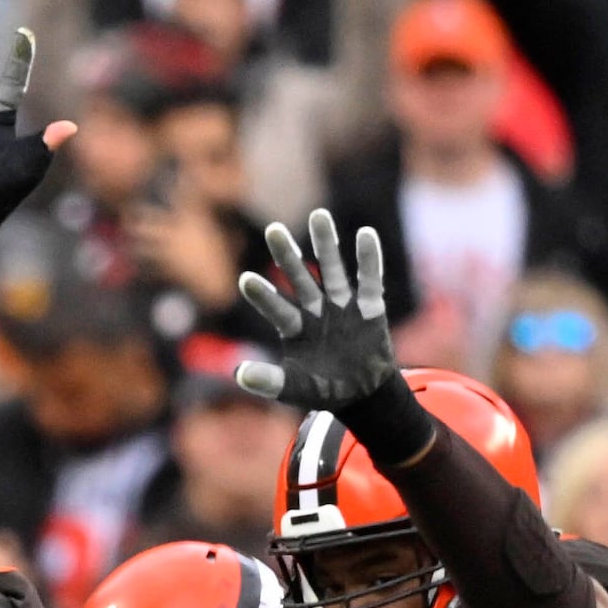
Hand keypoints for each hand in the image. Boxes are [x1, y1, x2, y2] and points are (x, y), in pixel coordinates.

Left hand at [235, 206, 403, 421]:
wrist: (361, 392)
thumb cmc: (322, 388)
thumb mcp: (294, 388)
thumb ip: (269, 381)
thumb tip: (238, 374)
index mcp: (294, 328)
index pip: (276, 308)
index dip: (263, 295)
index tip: (246, 279)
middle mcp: (314, 310)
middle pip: (299, 278)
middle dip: (287, 255)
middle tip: (273, 229)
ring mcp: (341, 305)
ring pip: (332, 270)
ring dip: (326, 244)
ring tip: (319, 215)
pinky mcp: (369, 307)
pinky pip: (368, 279)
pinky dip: (368, 259)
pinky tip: (365, 234)